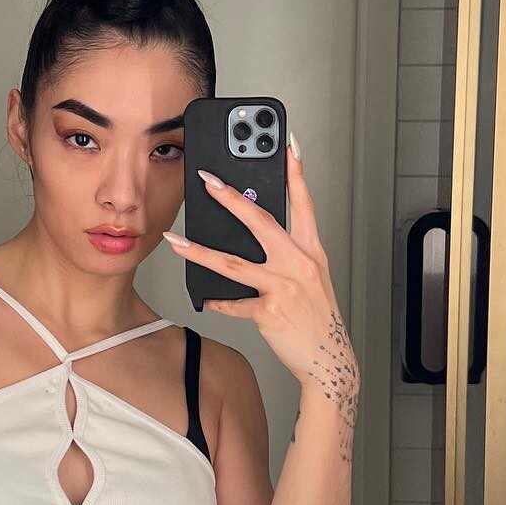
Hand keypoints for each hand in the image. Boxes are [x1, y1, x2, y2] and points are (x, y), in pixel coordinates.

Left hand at [162, 131, 359, 404]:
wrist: (329, 360)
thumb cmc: (318, 318)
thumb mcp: (312, 278)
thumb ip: (287, 253)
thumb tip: (254, 233)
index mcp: (311, 251)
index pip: (304, 203)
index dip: (297, 172)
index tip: (288, 144)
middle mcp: (298, 264)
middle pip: (260, 222)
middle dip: (230, 198)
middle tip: (208, 181)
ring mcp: (283, 287)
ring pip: (233, 263)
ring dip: (199, 251)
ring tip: (176, 241)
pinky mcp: (269, 312)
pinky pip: (234, 304)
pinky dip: (218, 302)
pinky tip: (206, 299)